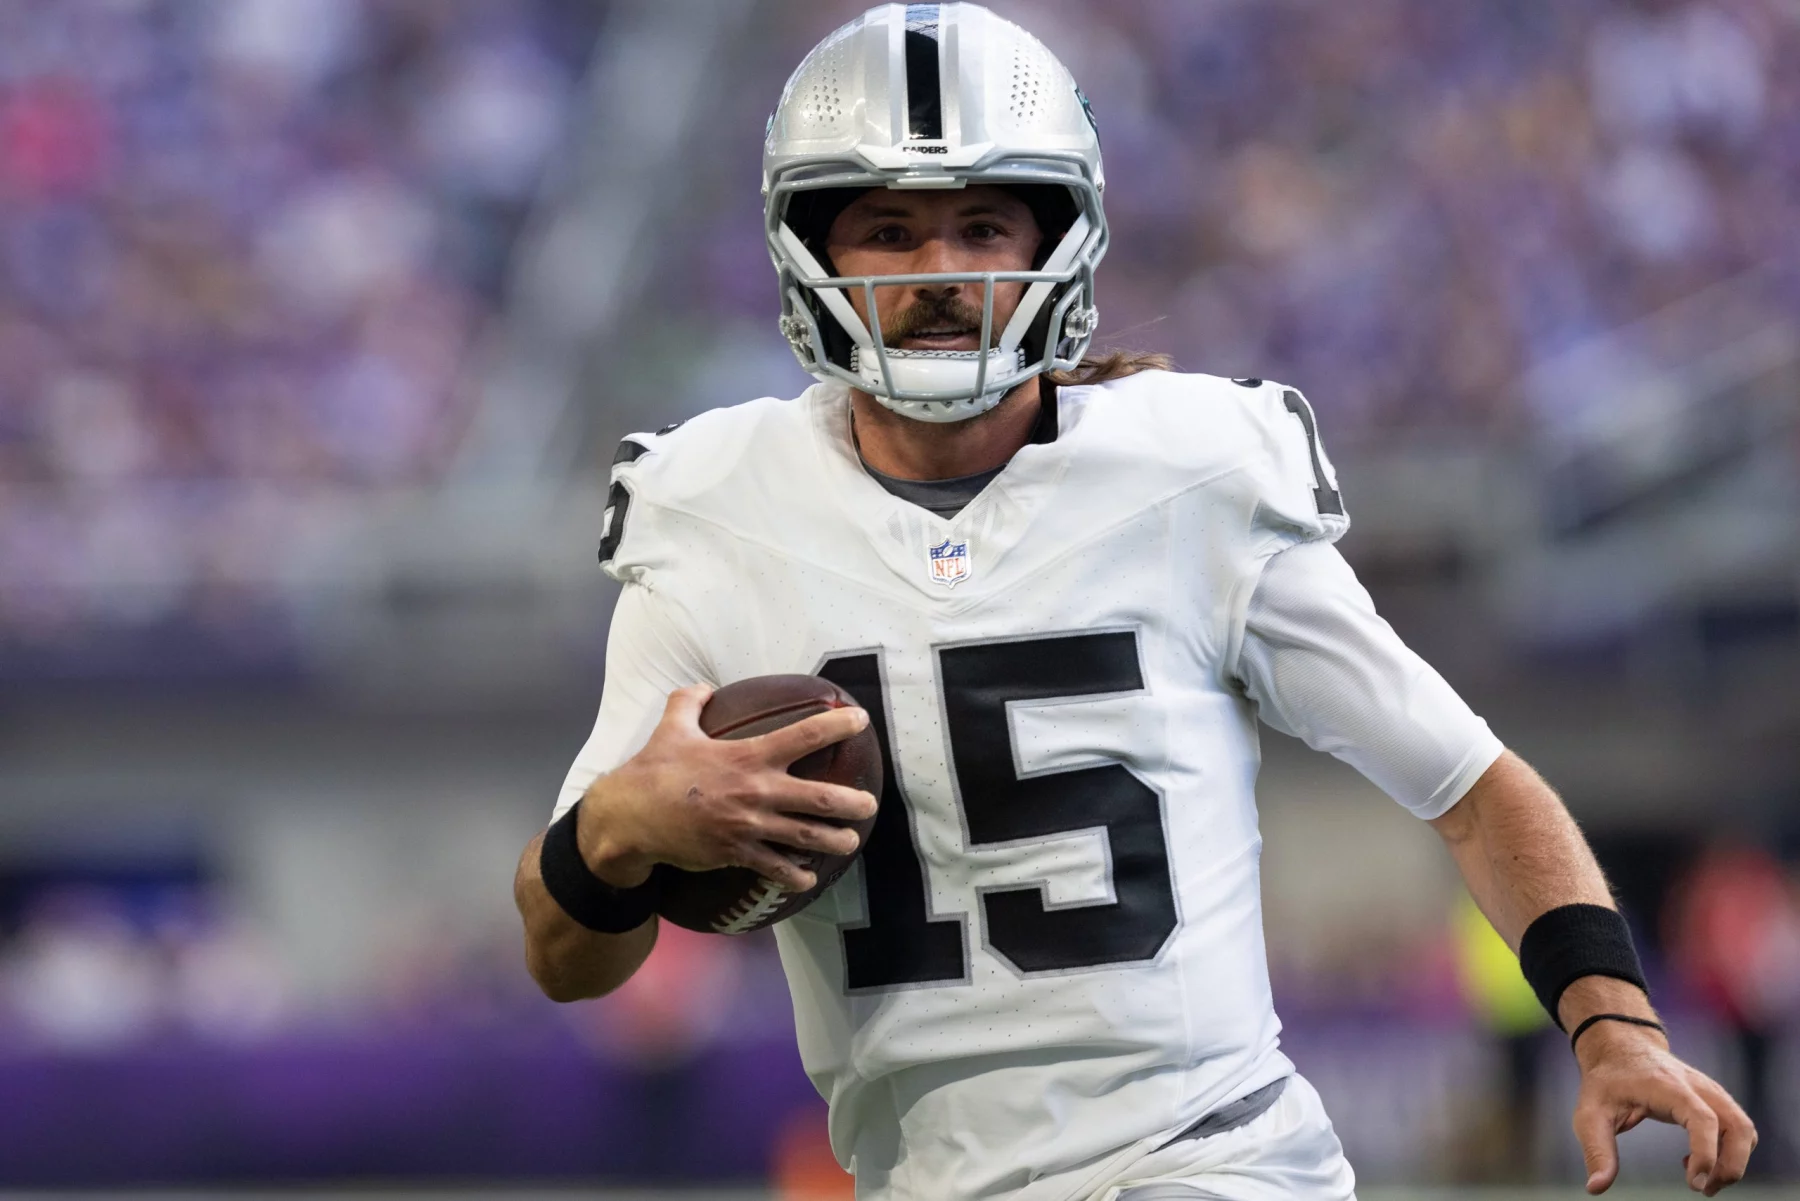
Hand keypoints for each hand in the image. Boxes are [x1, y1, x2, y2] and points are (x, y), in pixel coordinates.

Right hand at [577, 685, 878, 892]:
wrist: (630, 818)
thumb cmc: (653, 770)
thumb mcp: (671, 727)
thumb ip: (689, 702)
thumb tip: (702, 687)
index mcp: (747, 756)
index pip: (803, 736)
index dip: (836, 726)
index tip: (860, 721)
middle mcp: (756, 791)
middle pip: (819, 798)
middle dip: (852, 803)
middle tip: (869, 804)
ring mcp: (749, 826)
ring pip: (805, 837)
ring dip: (834, 841)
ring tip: (851, 842)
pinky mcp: (736, 853)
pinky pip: (775, 867)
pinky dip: (795, 874)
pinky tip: (809, 877)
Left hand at [1572, 1020, 1756, 1194]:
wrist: (1621, 1047)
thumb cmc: (1606, 1081)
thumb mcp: (1590, 1113)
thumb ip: (1597, 1149)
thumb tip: (1597, 1188)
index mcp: (1669, 1087)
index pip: (1704, 1119)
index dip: (1706, 1154)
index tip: (1694, 1183)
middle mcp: (1699, 1087)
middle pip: (1738, 1126)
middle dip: (1730, 1165)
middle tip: (1701, 1188)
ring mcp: (1711, 1092)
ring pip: (1744, 1129)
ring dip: (1733, 1162)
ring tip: (1700, 1180)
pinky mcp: (1715, 1100)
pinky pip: (1737, 1129)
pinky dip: (1728, 1152)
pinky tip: (1694, 1161)